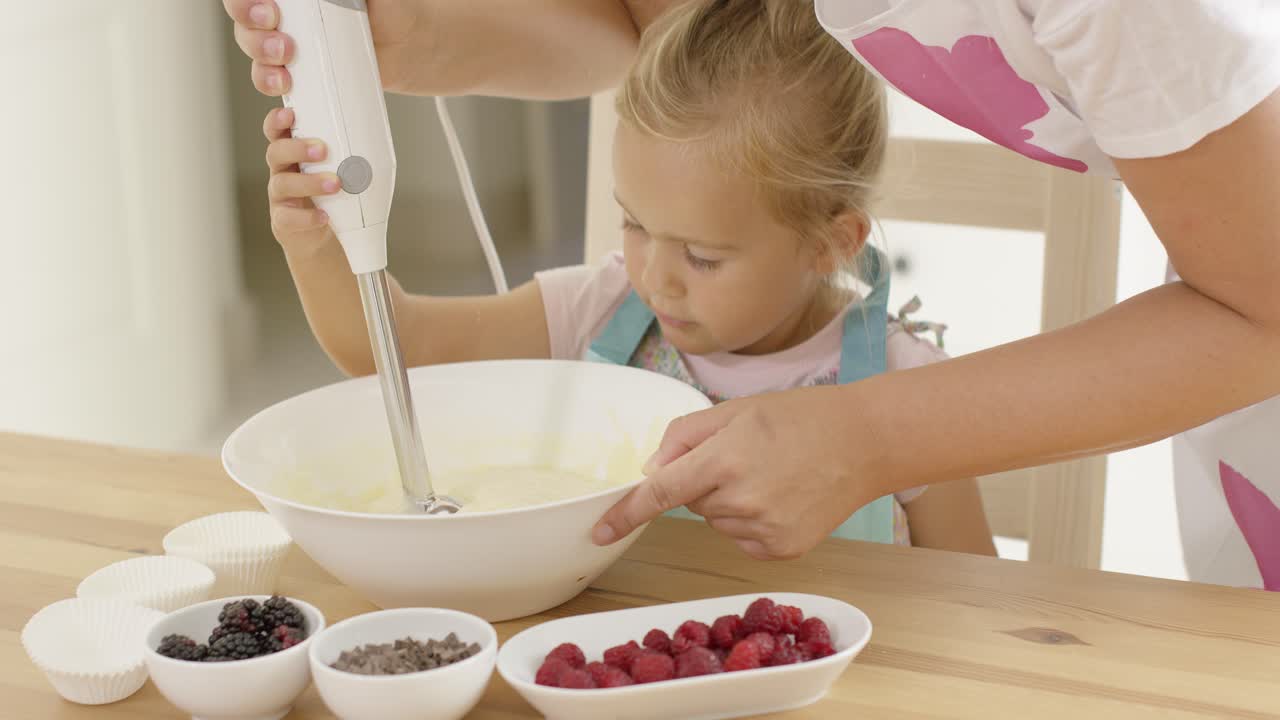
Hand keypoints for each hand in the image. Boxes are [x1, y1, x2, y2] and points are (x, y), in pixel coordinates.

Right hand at [221, 0, 417, 95]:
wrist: (412, 45)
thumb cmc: (390, 6)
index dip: (244, 7)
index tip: (270, 14)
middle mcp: (282, 23)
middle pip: (245, 32)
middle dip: (255, 42)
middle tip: (285, 49)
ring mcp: (292, 57)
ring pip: (259, 68)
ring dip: (264, 76)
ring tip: (287, 79)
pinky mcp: (308, 87)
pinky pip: (282, 102)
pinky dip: (279, 112)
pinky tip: (290, 112)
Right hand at [263, 108, 338, 251]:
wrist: (326, 236)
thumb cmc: (336, 197)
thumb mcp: (341, 170)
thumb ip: (347, 153)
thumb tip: (379, 134)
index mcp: (293, 153)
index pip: (276, 131)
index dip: (277, 120)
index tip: (290, 114)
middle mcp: (282, 171)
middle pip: (275, 152)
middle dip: (296, 148)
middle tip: (322, 150)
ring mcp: (280, 197)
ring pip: (283, 183)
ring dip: (309, 182)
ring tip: (335, 184)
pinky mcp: (283, 221)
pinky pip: (288, 218)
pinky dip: (307, 217)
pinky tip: (324, 216)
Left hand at [591, 385, 888, 559]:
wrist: (865, 442)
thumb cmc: (800, 417)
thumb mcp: (735, 409)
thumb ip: (684, 436)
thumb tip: (653, 470)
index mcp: (724, 460)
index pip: (660, 494)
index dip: (625, 514)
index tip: (599, 532)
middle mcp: (740, 500)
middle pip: (692, 503)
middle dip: (707, 481)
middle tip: (749, 456)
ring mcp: (763, 530)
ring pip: (717, 521)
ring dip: (731, 501)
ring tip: (773, 474)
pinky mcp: (781, 549)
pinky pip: (742, 538)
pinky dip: (752, 521)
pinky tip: (783, 497)